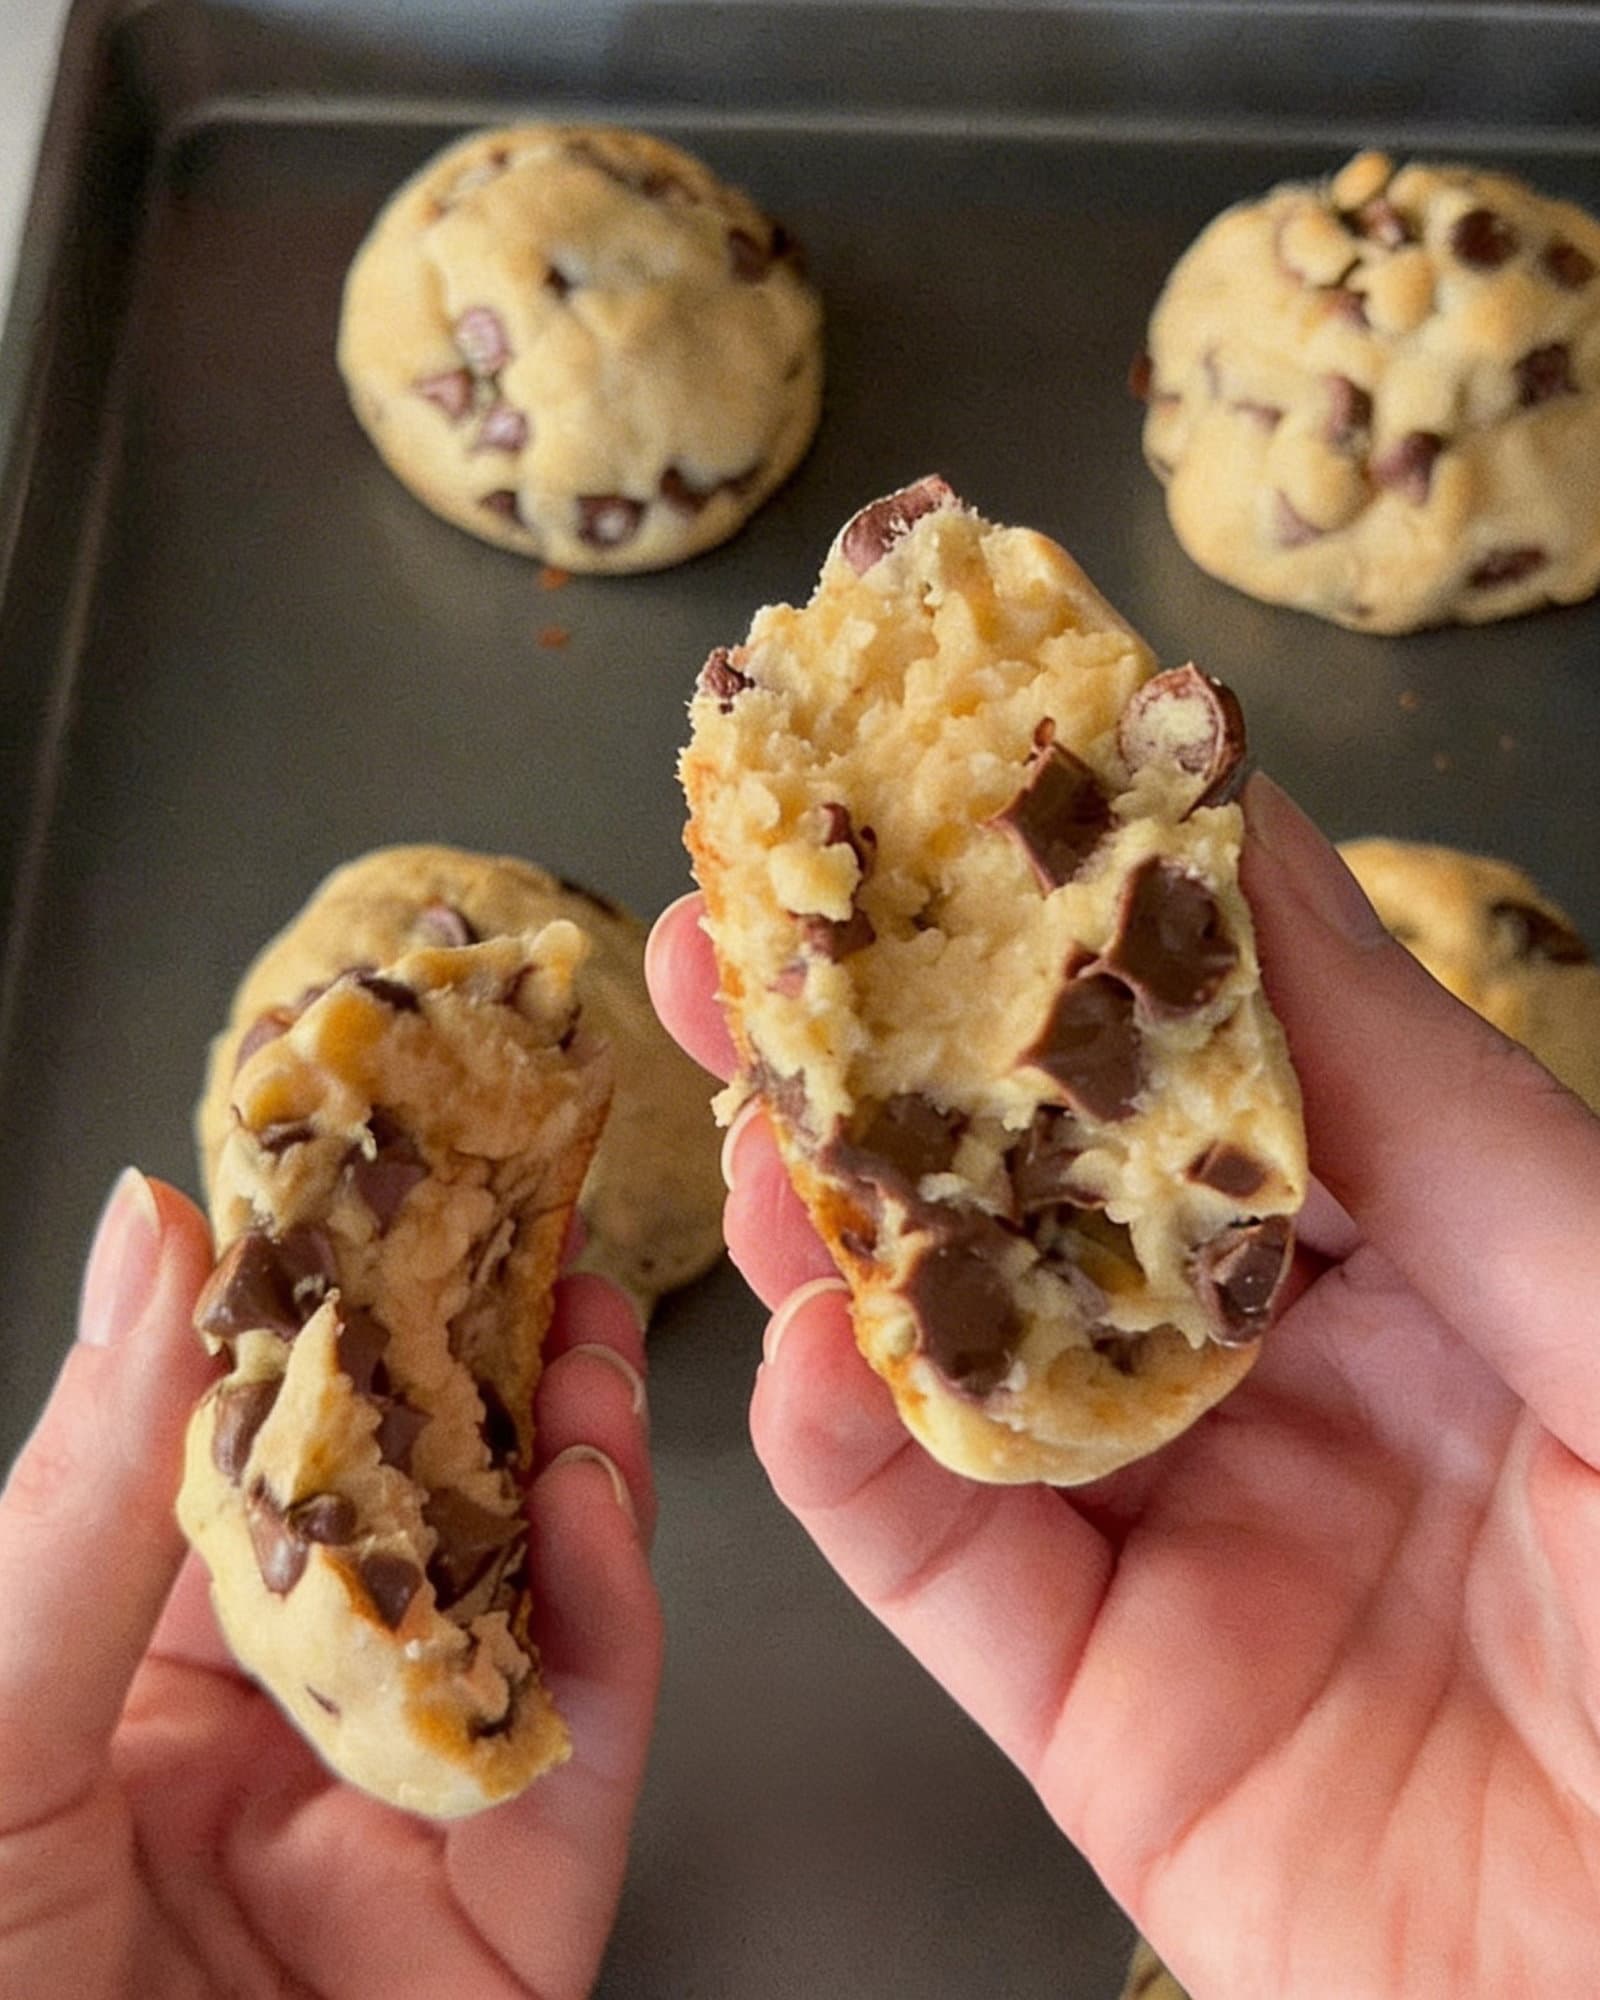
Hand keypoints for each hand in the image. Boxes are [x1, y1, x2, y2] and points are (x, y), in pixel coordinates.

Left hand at [0, 1176, 659, 1999]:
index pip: (252, 1452)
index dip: (322, 1305)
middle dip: (480, 1362)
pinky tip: (593, 1501)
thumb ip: (96, 1490)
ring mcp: (398, 1829)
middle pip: (411, 1513)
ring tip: (589, 1326)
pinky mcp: (510, 1931)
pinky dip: (604, 1619)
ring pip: (519, 1610)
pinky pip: (577, 1754)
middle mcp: (271, 1739)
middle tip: (530, 1215)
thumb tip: (152, 1236)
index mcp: (123, 1676)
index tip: (377, 1171)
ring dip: (570, 1458)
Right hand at [646, 773, 1599, 1997]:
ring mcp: (1174, 1537)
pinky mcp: (1095, 1708)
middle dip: (882, 1060)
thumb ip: (1420, 1094)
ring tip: (747, 1119)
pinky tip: (800, 1353)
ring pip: (951, 1353)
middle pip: (1033, 1192)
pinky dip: (850, 1453)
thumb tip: (1240, 833)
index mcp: (1425, 1256)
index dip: (1058, 927)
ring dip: (826, 1234)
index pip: (1193, 1059)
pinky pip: (938, 1562)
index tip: (937, 801)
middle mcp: (1277, 1375)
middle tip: (747, 936)